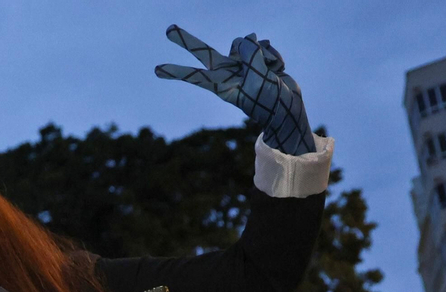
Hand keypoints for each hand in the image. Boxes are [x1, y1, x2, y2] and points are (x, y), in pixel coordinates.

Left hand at [155, 26, 314, 155]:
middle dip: (186, 41)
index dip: (177, 71)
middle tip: (167, 30)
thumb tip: (249, 37)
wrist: (289, 108)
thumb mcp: (258, 80)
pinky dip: (274, 55)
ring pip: (246, 42)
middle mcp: (227, 72)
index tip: (156, 70)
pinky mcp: (257, 57)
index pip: (194, 75)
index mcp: (221, 84)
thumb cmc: (269, 101)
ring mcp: (241, 63)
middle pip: (203, 51)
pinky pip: (264, 44)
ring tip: (269, 72)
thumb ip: (250, 55)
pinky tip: (278, 70)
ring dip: (263, 53)